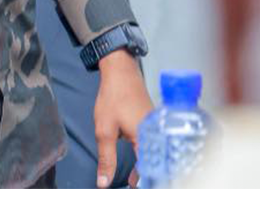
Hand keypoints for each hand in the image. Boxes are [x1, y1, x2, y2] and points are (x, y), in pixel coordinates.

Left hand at [92, 50, 152, 186]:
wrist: (121, 71)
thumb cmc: (113, 97)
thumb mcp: (105, 132)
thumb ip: (106, 159)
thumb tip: (104, 182)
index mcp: (145, 136)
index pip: (147, 166)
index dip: (142, 180)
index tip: (134, 188)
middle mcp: (155, 130)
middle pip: (154, 158)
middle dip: (145, 173)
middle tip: (133, 184)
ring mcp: (155, 123)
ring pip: (153, 148)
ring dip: (145, 162)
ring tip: (136, 177)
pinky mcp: (152, 118)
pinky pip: (152, 139)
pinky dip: (146, 150)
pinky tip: (140, 156)